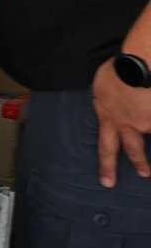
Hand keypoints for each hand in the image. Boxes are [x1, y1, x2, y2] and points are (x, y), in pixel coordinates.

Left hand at [92, 57, 150, 185]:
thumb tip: (109, 100)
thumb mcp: (102, 86)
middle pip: (134, 149)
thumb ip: (107, 98)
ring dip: (149, 152)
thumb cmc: (117, 69)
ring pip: (149, 135)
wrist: (138, 65)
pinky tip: (148, 108)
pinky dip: (150, 116)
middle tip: (144, 174)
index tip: (107, 182)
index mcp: (108, 116)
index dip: (107, 166)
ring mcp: (147, 121)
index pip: (106, 146)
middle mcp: (128, 124)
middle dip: (140, 163)